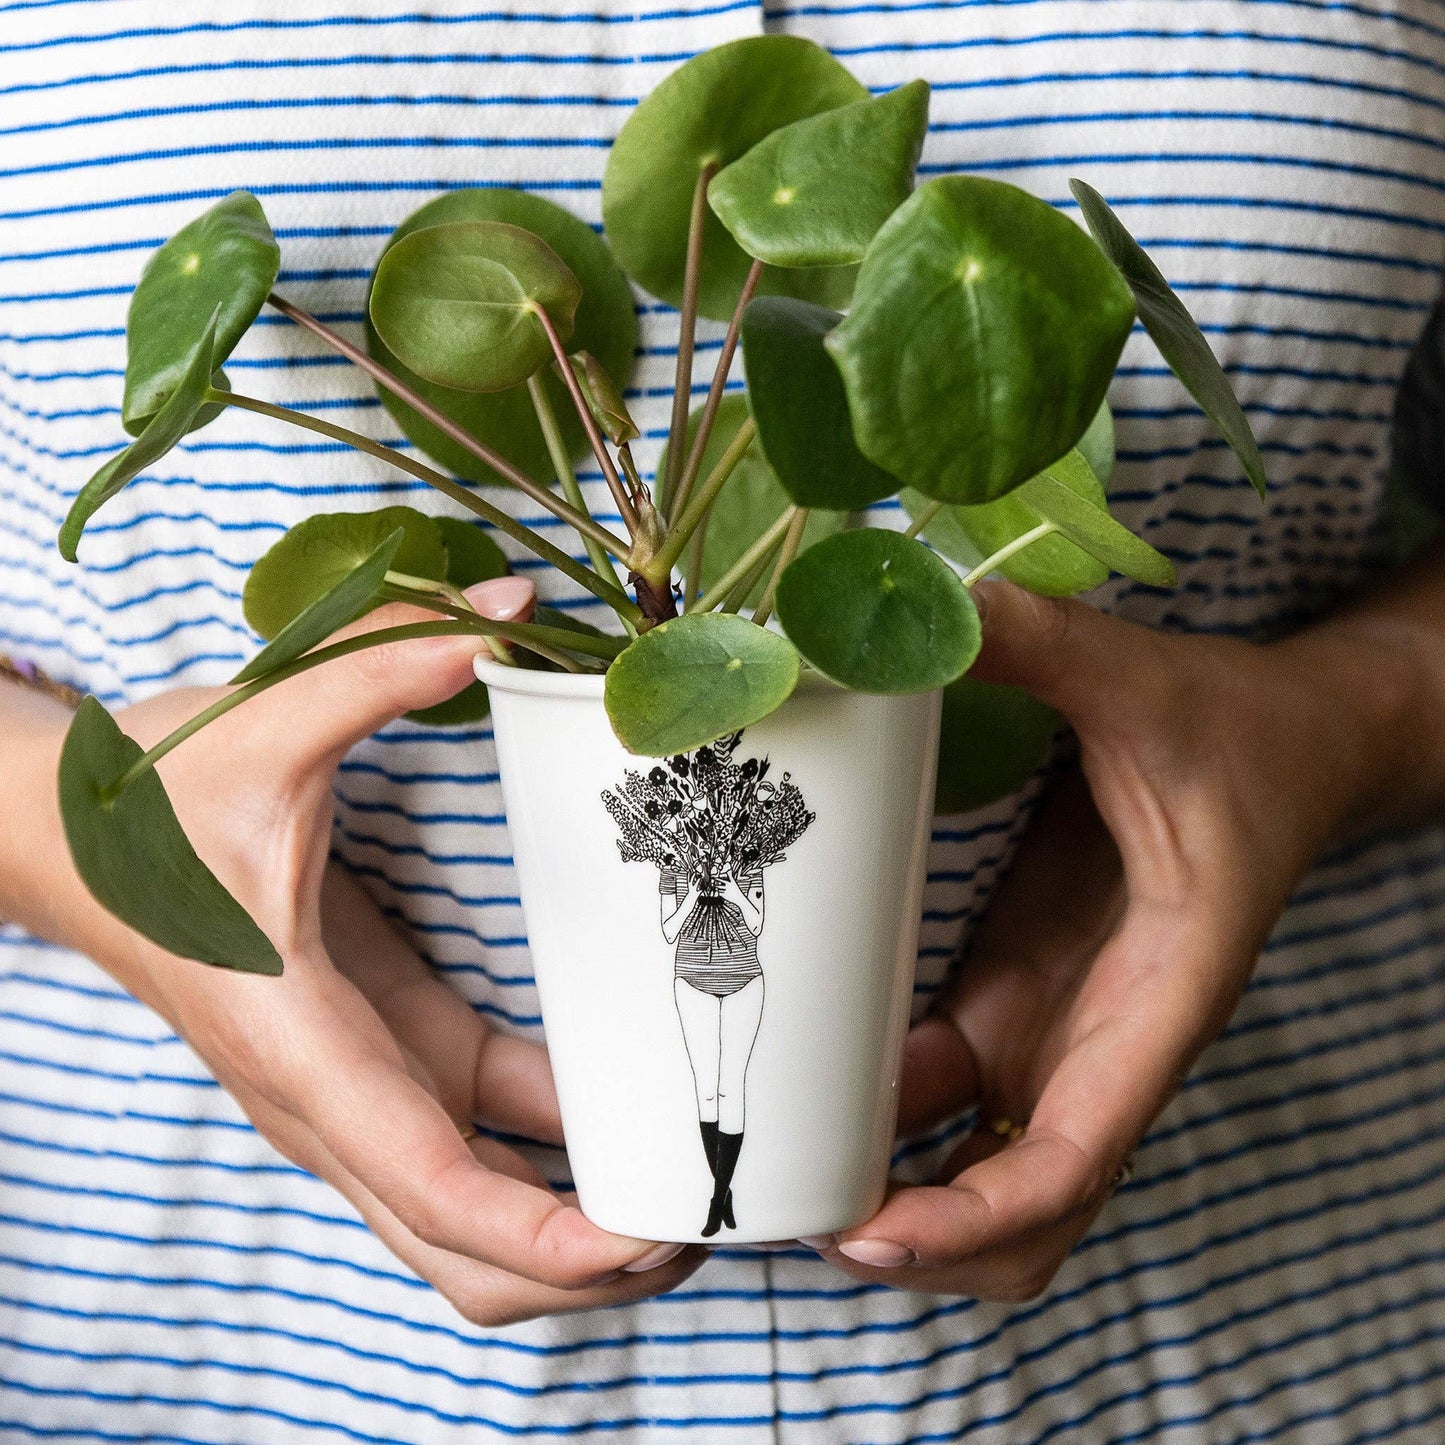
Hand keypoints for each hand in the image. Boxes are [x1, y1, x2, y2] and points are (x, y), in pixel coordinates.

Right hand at [4, 580, 700, 1324]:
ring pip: (473, 1213)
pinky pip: (482, 1132)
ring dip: (576, 1223)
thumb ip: (381, 658)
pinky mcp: (385, 1052)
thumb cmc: (148, 804)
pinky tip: (638, 1109)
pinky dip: (557, 1147)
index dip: (540, 1232)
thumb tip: (504, 611)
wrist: (72, 839)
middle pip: (461, 1248)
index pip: (427, 1180)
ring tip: (693, 1187)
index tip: (643, 1240)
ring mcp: (364, 1084)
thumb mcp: (262, 721)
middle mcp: (335, 1096)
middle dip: (580, 1265)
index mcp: (303, 1042)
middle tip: (704, 1227)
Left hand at [810, 577, 1434, 1298]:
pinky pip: (944, 1082)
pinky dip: (882, 1104)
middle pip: (1021, 1211)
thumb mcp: (1142, 684)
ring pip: (976, 1161)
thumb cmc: (1237, 734)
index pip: (1072, 1159)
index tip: (872, 1231)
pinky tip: (804, 1069)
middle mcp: (1101, 1040)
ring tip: (778, 1159)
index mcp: (1154, 999)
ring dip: (892, 1183)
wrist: (1287, 744)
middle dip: (923, 1239)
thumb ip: (1047, 644)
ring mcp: (1057, 1025)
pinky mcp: (1020, 991)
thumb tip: (931, 599)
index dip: (976, 1218)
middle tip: (799, 1211)